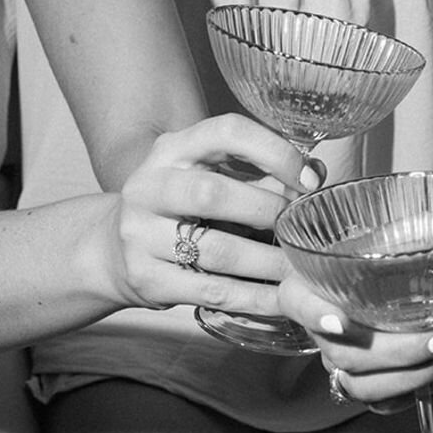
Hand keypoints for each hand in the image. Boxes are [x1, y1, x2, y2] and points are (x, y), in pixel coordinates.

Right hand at [105, 114, 316, 314]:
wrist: (114, 250)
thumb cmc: (182, 210)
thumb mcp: (213, 178)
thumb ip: (264, 176)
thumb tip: (318, 173)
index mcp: (172, 150)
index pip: (225, 132)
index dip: (274, 152)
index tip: (309, 179)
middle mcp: (149, 186)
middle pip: (213, 193)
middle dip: (269, 213)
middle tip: (303, 232)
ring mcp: (141, 234)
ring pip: (216, 250)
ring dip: (269, 263)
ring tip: (301, 271)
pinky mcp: (147, 278)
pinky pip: (212, 291)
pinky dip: (256, 297)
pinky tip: (283, 299)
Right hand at [276, 272, 432, 408]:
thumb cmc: (414, 260)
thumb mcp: (424, 238)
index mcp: (319, 281)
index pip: (295, 299)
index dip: (312, 312)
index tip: (339, 323)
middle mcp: (324, 325)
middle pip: (342, 352)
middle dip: (396, 351)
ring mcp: (343, 358)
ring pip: (359, 384)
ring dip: (408, 376)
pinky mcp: (367, 382)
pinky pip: (379, 402)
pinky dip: (410, 392)